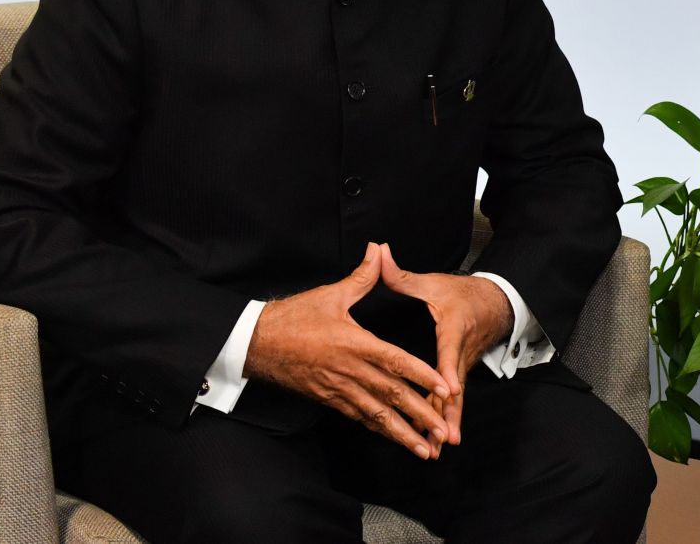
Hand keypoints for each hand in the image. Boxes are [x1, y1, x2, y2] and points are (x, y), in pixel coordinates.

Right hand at [246, 242, 452, 458]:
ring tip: (426, 449)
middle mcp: (350, 371)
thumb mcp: (330, 294)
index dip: (422, 376)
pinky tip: (395, 439)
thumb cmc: (293, 318)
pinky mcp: (328, 399)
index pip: (396, 362)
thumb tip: (378, 250)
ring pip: (377, 415)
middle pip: (392, 396)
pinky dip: (379, 429)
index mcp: (355, 344)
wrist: (255, 344)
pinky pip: (359, 417)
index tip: (444, 389)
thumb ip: (361, 277)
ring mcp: (339, 389)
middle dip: (420, 416)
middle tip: (443, 433)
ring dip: (402, 434)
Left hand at [379, 244, 514, 445]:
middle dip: (449, 413)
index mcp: (454, 329)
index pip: (450, 351)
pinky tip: (436, 440)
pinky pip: (451, 400)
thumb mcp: (433, 283)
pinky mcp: (459, 374)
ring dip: (447, 423)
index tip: (449, 389)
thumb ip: (401, 275)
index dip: (448, 371)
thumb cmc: (463, 294)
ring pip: (454, 399)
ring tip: (440, 447)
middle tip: (444, 437)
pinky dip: (445, 419)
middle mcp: (460, 353)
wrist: (496, 303)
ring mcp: (462, 367)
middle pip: (456, 387)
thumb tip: (379, 253)